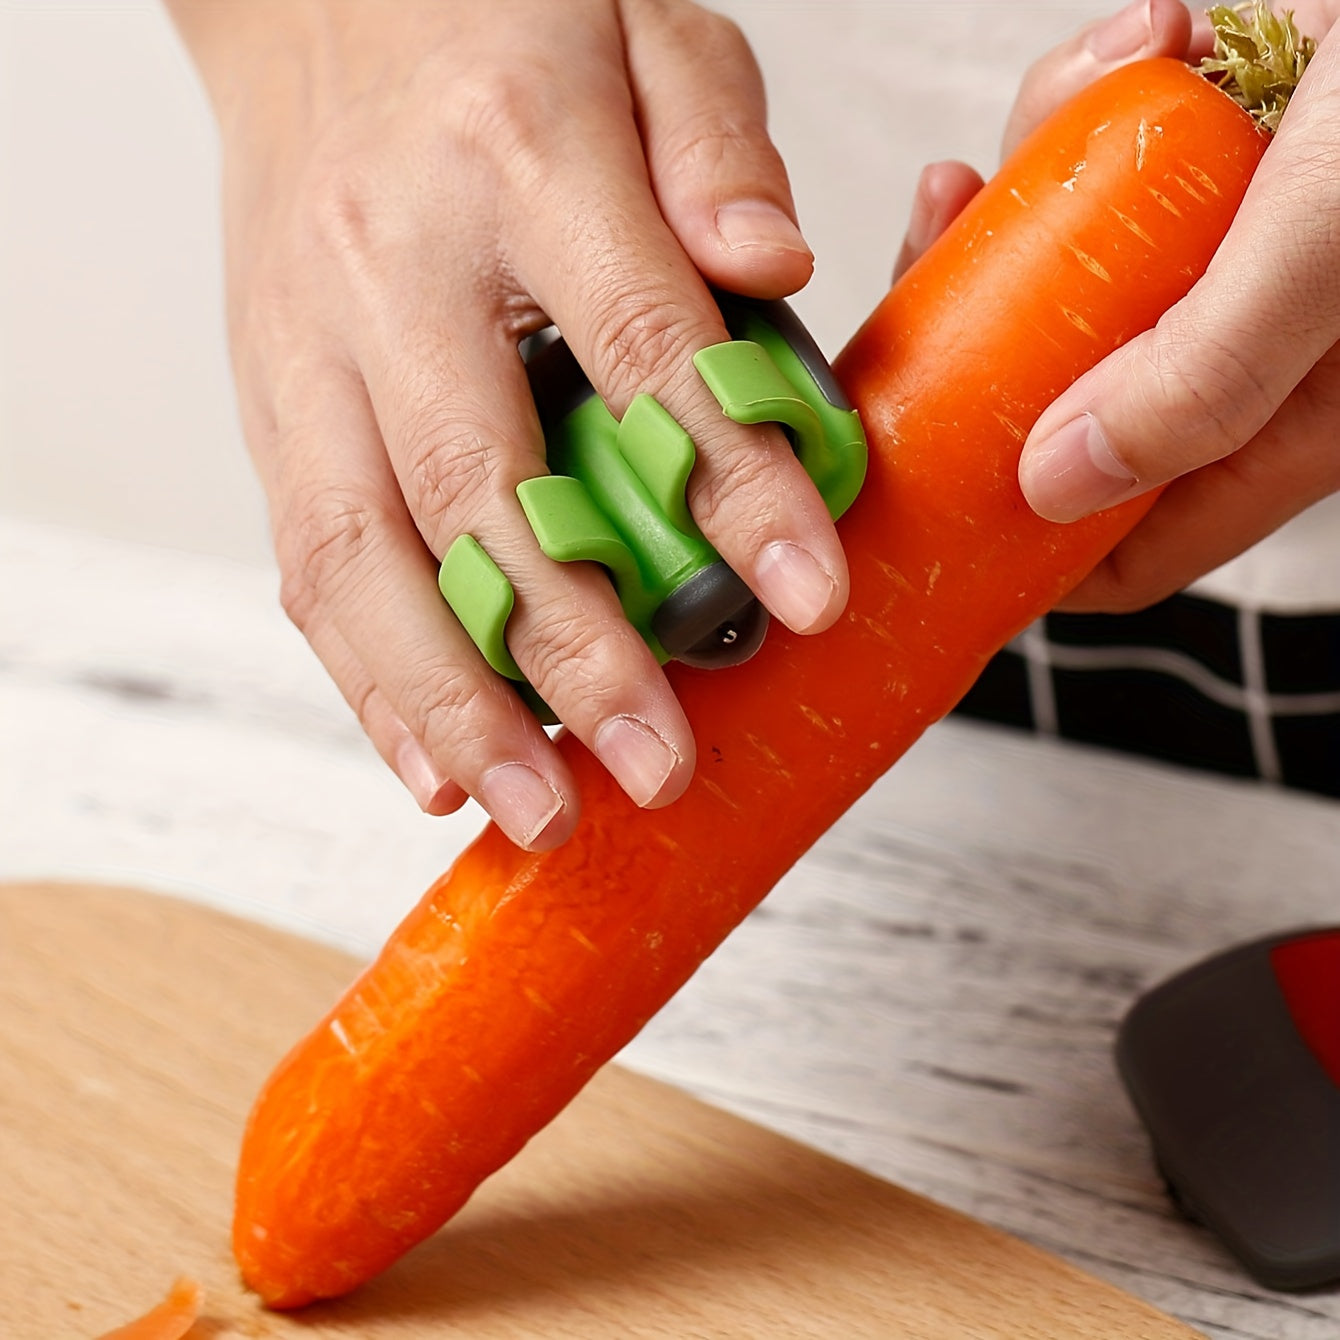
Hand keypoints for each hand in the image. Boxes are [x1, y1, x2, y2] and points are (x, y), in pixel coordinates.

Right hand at [165, 0, 847, 848]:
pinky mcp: (268, 403)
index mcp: (517, 158)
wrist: (306, 0)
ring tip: (538, 808)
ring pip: (364, 556)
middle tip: (657, 767)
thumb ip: (716, 139)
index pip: (644, 347)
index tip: (804, 595)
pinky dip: (367, 676)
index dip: (728, 483)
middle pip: (480, 490)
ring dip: (451, 704)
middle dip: (576, 650)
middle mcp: (395, 268)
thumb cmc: (490, 22)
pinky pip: (306, 558)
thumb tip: (775, 268)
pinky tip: (428, 760)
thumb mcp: (642, 21)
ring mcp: (308, 346)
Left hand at [893, 0, 1339, 612]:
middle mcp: (1246, 350)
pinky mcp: (1220, 159)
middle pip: (1063, 401)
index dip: (1020, 543)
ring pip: (1069, 269)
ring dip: (1040, 180)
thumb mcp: (1324, 245)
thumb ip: (1202, 377)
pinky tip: (1162, 41)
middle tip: (940, 249)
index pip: (1130, 544)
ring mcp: (1225, 256)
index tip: (920, 498)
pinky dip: (1102, 97)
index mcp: (1286, 421)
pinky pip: (1108, 160)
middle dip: (983, 330)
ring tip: (1087, 97)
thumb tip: (1058, 483)